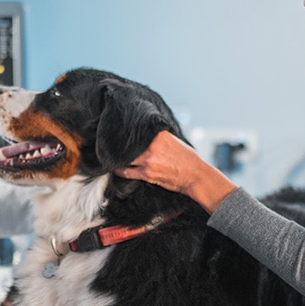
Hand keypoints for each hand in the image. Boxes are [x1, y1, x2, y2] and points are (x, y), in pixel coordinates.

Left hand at [114, 130, 237, 212]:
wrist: (195, 174)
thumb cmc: (187, 158)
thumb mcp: (174, 140)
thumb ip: (160, 136)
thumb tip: (147, 132)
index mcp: (159, 135)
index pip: (137, 130)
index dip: (126, 131)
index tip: (117, 131)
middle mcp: (152, 146)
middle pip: (128, 143)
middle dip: (118, 144)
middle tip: (109, 143)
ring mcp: (148, 160)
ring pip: (125, 158)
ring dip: (117, 158)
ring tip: (111, 156)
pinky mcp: (147, 174)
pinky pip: (127, 172)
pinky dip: (119, 170)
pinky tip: (115, 168)